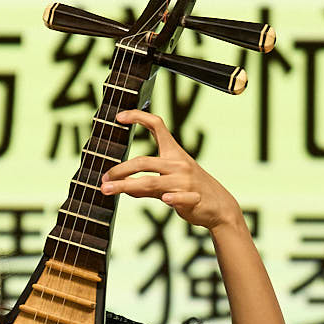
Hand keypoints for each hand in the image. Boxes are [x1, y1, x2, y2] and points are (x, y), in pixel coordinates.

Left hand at [100, 109, 242, 232]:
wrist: (220, 207)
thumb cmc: (192, 189)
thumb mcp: (171, 180)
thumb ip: (148, 181)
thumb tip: (124, 187)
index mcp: (174, 153)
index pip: (158, 126)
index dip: (138, 117)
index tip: (119, 116)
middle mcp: (179, 164)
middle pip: (144, 161)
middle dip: (120, 170)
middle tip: (103, 178)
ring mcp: (186, 182)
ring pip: (152, 182)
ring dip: (126, 186)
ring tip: (107, 190)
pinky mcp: (193, 199)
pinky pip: (179, 198)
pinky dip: (172, 198)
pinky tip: (164, 199)